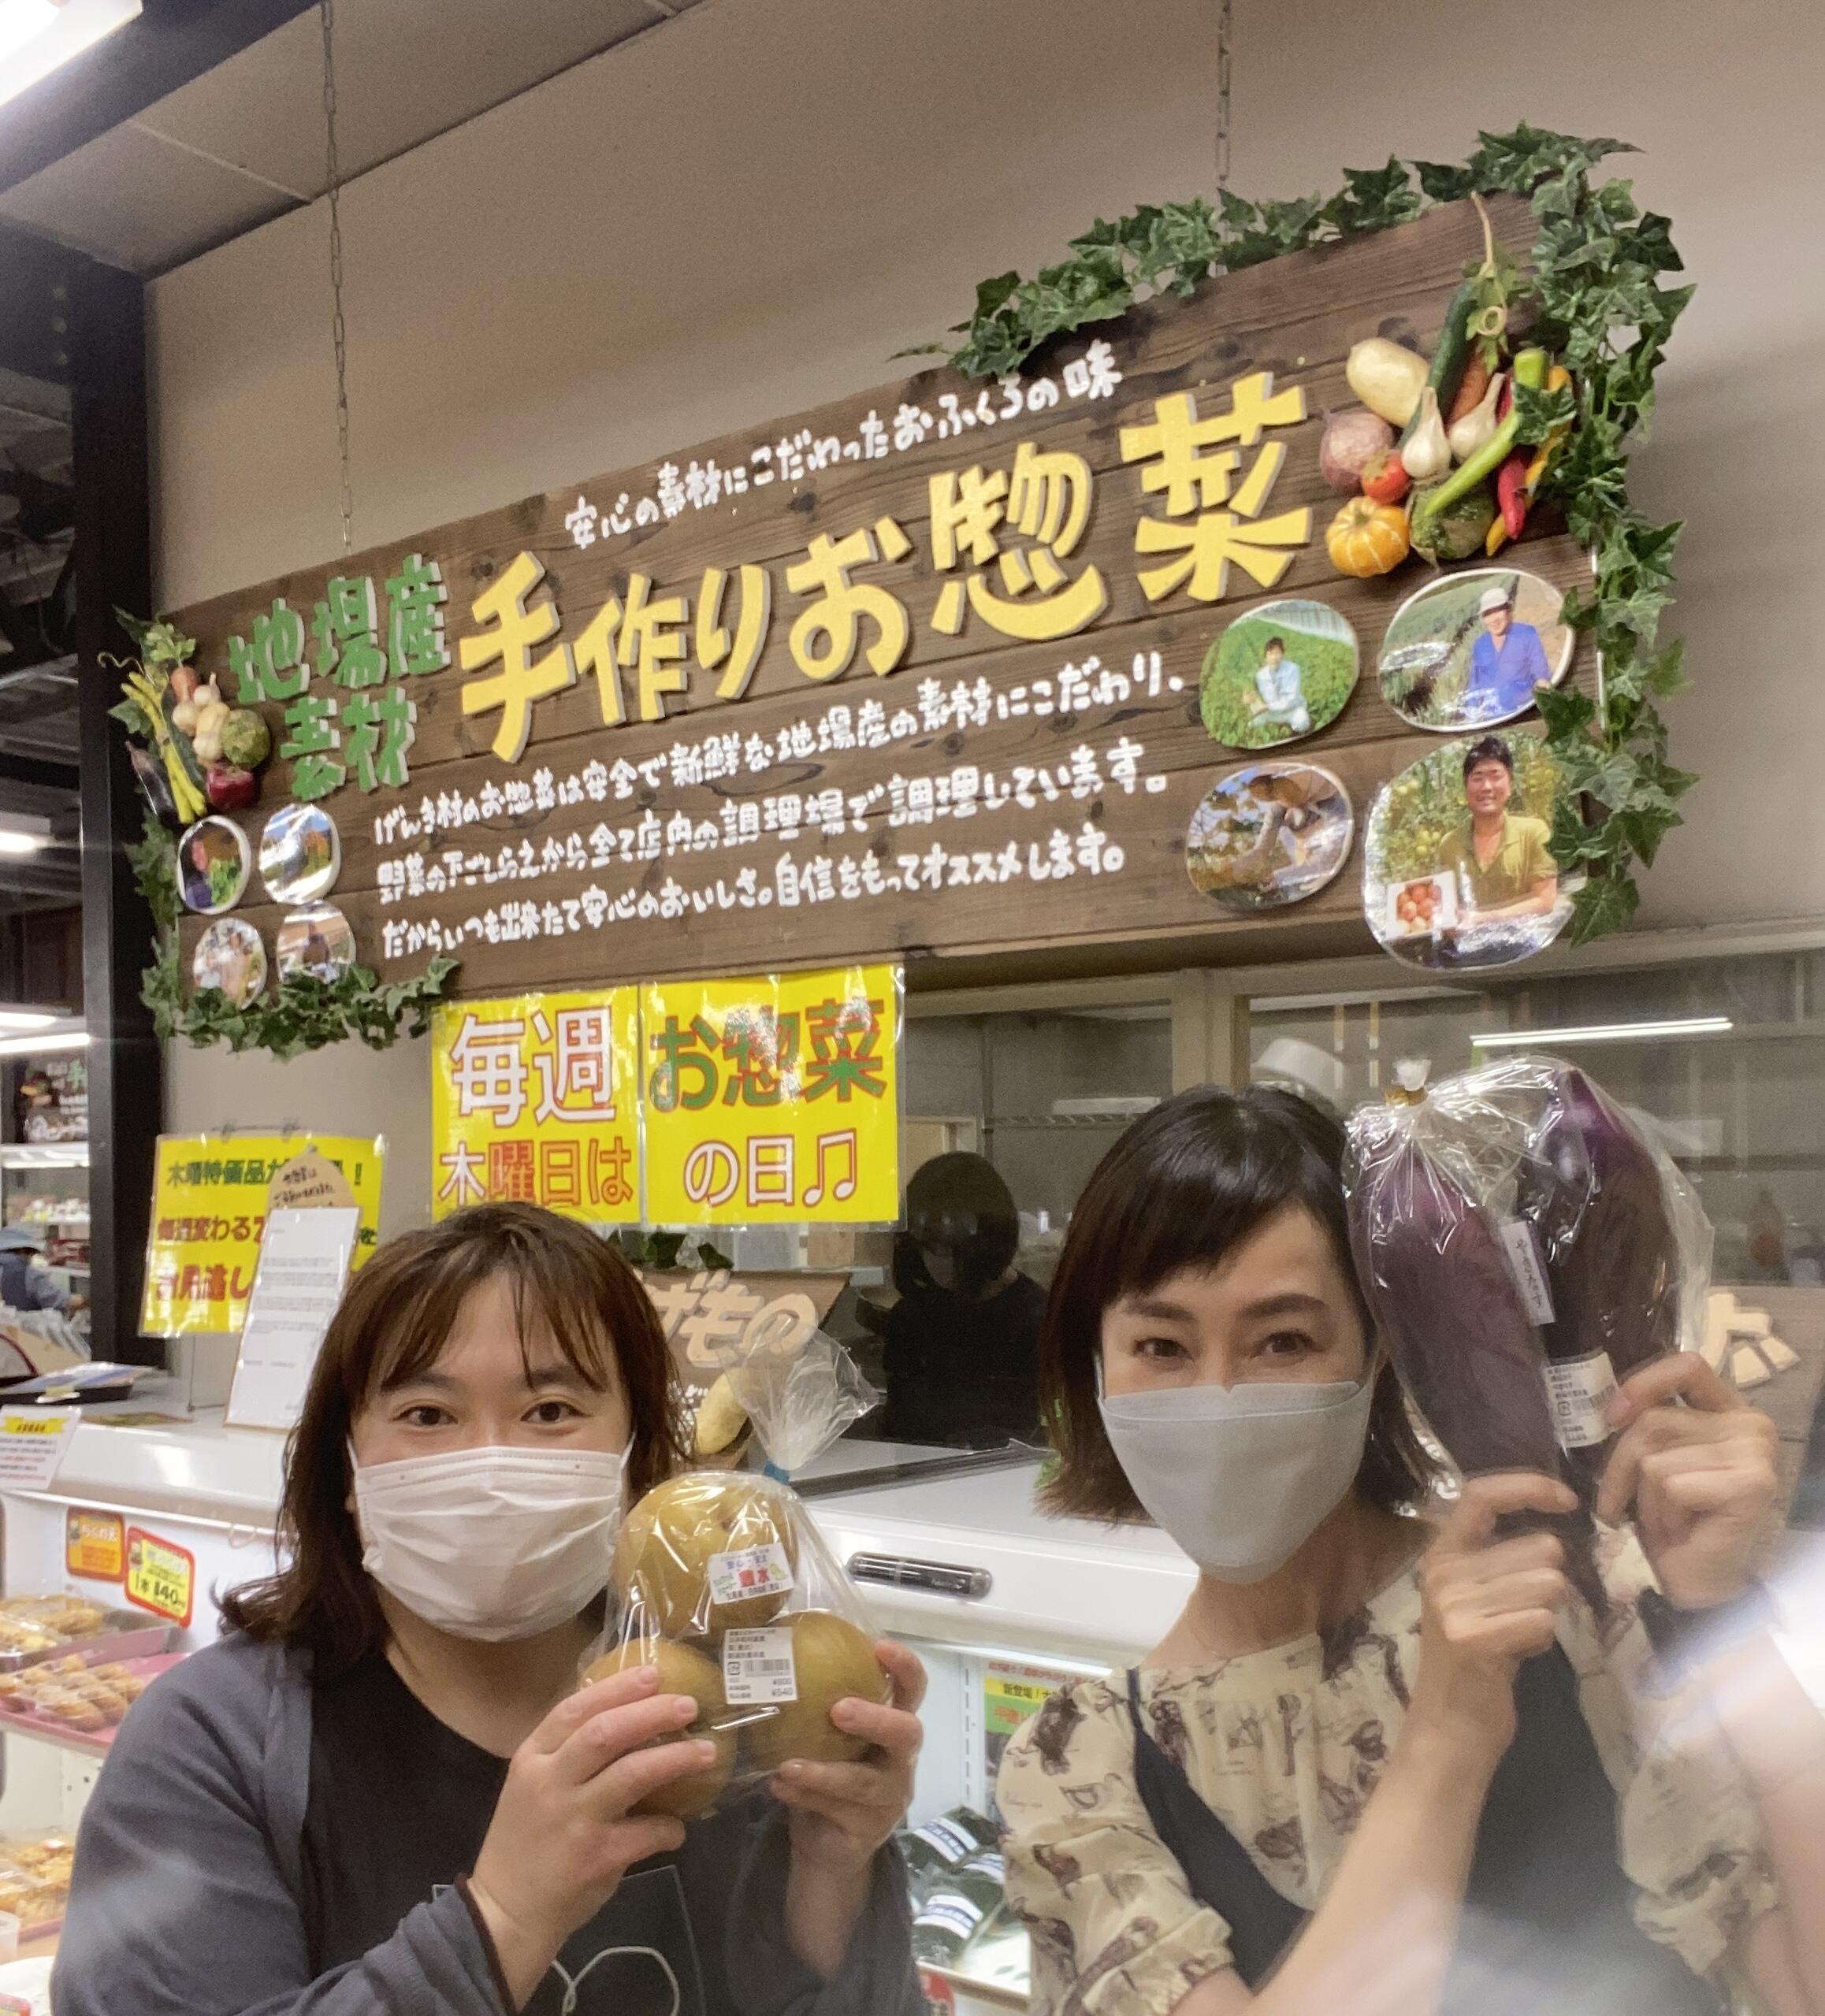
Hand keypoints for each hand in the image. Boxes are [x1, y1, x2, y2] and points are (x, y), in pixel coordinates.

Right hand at [469, 1666, 714, 2002]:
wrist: (504, 1912)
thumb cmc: (525, 1840)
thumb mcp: (533, 1784)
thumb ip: (569, 1752)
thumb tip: (630, 1714)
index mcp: (532, 1758)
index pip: (574, 1709)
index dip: (617, 1688)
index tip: (653, 1673)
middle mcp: (550, 1782)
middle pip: (606, 1733)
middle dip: (652, 1713)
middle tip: (689, 1705)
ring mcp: (573, 1820)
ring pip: (632, 1774)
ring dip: (675, 1758)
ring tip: (706, 1751)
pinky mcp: (596, 1857)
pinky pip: (646, 1830)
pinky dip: (669, 1826)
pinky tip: (678, 1828)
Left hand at [771, 1638, 925, 1880]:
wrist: (826, 1846)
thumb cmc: (829, 1773)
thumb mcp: (826, 1738)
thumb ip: (816, 1705)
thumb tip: (771, 1654)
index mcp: (894, 1727)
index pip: (913, 1690)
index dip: (905, 1667)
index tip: (879, 1646)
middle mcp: (900, 1761)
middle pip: (906, 1733)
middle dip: (875, 1719)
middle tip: (838, 1709)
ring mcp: (889, 1798)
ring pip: (864, 1782)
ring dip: (823, 1771)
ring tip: (787, 1765)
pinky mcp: (869, 1830)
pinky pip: (838, 1810)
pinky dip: (805, 1796)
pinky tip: (778, 1786)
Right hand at [1409, 1471, 1576, 1772]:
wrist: (1449, 1729)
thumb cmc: (1477, 1661)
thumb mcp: (1481, 1598)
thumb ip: (1505, 1562)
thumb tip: (1557, 1537)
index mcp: (1442, 1552)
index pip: (1482, 1494)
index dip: (1529, 1487)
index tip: (1569, 1500)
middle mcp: (1441, 1571)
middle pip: (1538, 1548)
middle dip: (1554, 1580)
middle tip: (1531, 1613)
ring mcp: (1451, 1604)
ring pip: (1547, 1583)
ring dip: (1549, 1611)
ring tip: (1520, 1635)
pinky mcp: (1469, 1638)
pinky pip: (1540, 1620)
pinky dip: (1543, 1638)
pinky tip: (1520, 1654)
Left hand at [1598, 1355, 1777, 1609]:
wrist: (1701, 1584)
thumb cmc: (1674, 1522)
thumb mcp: (1654, 1461)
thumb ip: (1648, 1423)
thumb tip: (1610, 1405)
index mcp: (1728, 1410)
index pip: (1687, 1365)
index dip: (1643, 1383)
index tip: (1613, 1415)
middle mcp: (1750, 1424)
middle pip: (1654, 1420)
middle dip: (1620, 1466)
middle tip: (1619, 1504)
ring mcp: (1755, 1453)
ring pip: (1655, 1457)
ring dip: (1642, 1499)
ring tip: (1663, 1522)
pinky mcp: (1751, 1484)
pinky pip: (1671, 1484)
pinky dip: (1661, 1514)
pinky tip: (1681, 1533)